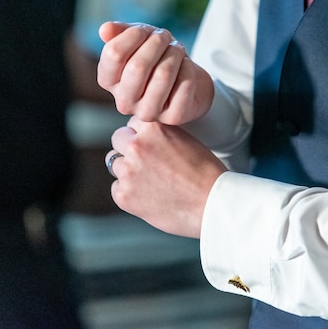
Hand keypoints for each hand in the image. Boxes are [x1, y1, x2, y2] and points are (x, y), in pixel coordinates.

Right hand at [97, 21, 213, 124]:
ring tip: (177, 49)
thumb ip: (120, 32)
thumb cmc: (158, 59)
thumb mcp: (138, 39)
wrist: (186, 82)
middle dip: (157, 43)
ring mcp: (148, 112)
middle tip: (165, 37)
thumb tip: (105, 29)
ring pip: (163, 74)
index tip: (146, 30)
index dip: (133, 35)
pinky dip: (188, 67)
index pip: (113, 53)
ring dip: (175, 53)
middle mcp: (124, 102)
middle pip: (138, 66)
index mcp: (108, 81)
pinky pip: (184, 84)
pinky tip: (186, 65)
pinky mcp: (173, 117)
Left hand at [106, 116, 227, 237]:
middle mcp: (136, 146)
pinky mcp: (123, 195)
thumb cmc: (205, 174)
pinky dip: (129, 193)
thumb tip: (140, 136)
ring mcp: (128, 171)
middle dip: (128, 149)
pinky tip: (149, 196)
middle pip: (118, 139)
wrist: (212, 205)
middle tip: (146, 163)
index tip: (151, 146)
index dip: (142, 135)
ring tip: (150, 181)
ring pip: (114, 164)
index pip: (132, 124)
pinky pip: (116, 188)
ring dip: (127, 170)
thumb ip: (159, 135)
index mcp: (152, 128)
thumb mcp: (184, 139)